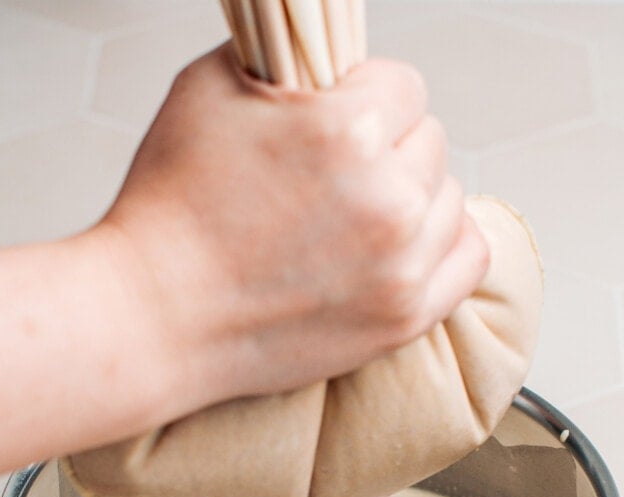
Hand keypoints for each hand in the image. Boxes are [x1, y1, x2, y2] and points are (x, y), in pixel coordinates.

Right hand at [102, 44, 488, 412]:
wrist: (155, 318)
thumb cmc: (171, 210)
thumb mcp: (209, 89)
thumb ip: (284, 53)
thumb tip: (324, 50)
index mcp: (347, 130)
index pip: (403, 85)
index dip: (364, 98)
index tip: (333, 124)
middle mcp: (387, 200)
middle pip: (430, 141)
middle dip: (388, 148)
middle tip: (334, 177)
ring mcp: (400, 267)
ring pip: (448, 199)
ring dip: (412, 198)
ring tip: (356, 217)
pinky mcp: (402, 319)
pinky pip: (467, 260)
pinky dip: (445, 244)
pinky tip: (407, 244)